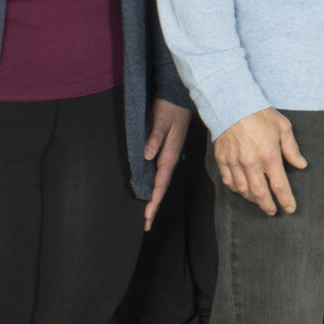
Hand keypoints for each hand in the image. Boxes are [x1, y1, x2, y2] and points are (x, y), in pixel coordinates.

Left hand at [142, 99, 192, 230]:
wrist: (178, 97)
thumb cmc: (170, 108)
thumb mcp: (161, 120)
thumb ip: (154, 138)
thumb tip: (147, 155)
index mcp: (169, 155)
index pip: (160, 183)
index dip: (153, 201)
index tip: (147, 216)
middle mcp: (169, 158)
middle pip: (161, 188)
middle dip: (154, 207)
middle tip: (146, 226)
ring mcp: (167, 156)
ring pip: (159, 183)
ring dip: (153, 199)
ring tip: (147, 216)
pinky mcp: (165, 152)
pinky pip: (159, 174)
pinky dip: (154, 187)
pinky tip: (149, 192)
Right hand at [214, 108, 307, 216]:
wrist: (232, 103)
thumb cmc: (260, 114)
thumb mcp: (283, 128)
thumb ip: (292, 149)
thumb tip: (301, 165)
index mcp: (269, 155)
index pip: (279, 185)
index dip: (286, 200)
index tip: (290, 208)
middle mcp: (251, 162)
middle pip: (260, 194)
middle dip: (268, 206)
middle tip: (272, 211)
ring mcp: (235, 162)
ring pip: (243, 190)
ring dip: (253, 199)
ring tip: (260, 200)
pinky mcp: (222, 160)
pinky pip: (228, 182)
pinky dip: (236, 189)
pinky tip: (243, 190)